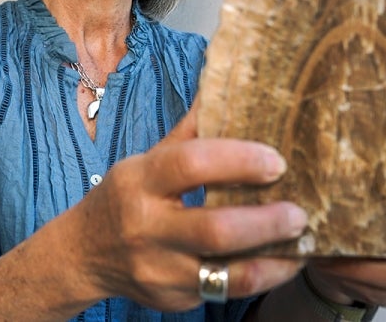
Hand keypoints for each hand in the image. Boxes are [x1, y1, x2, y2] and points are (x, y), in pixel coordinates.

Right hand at [71, 105, 308, 311]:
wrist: (84, 253)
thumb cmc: (125, 197)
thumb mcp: (145, 161)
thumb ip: (189, 133)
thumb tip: (223, 86)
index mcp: (140, 182)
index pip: (190, 165)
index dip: (239, 160)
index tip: (276, 161)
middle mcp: (146, 226)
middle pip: (214, 228)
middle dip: (265, 221)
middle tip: (299, 210)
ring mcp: (159, 269)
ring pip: (226, 271)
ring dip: (273, 256)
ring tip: (301, 239)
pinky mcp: (173, 298)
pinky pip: (227, 292)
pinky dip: (262, 277)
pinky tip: (283, 262)